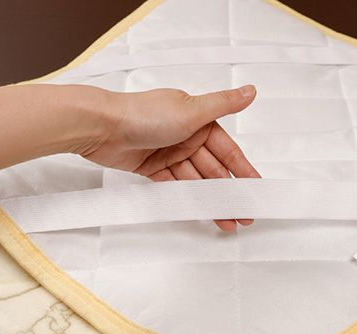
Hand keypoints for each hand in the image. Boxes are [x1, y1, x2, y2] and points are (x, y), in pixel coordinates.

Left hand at [81, 85, 260, 231]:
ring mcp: (169, 153)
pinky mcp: (153, 167)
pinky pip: (175, 185)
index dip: (242, 170)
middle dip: (228, 192)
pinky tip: (198, 210)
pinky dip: (186, 197)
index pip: (227, 150)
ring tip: (224, 219)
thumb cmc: (144, 114)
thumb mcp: (191, 109)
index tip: (254, 187)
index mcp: (198, 121)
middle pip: (213, 170)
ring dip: (209, 200)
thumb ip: (223, 105)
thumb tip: (250, 91)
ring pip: (195, 181)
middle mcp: (185, 136)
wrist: (102, 128)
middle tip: (242, 212)